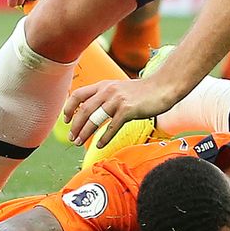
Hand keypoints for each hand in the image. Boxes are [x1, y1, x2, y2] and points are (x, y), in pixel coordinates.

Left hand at [65, 77, 179, 148]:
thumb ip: (106, 96)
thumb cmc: (143, 91)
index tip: (66, 120)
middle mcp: (108, 91)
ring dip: (84, 132)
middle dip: (75, 125)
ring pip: (94, 118)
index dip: (69, 107)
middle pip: (83, 109)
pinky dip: (104, 138)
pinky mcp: (128, 110)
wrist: (163, 87)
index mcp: (103, 85)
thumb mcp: (119, 89)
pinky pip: (111, 127)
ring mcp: (117, 100)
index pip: (78, 94)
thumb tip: (92, 109)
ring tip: (79, 142)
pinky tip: (99, 145)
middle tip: (71, 137)